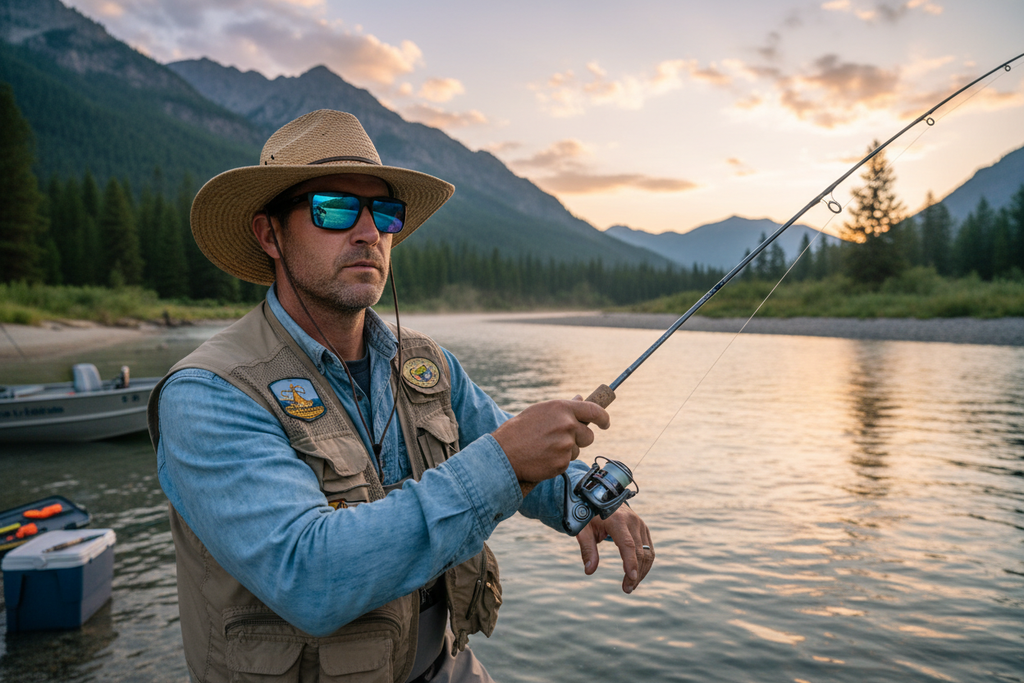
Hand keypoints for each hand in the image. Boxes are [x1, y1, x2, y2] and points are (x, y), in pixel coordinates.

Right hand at [492, 398, 609, 484]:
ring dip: (566, 451)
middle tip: (561, 440)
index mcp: (562, 408)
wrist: (504, 453)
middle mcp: (567, 425)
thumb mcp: (541, 411)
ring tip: (545, 448)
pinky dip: (557, 462)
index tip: (605, 424)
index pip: (594, 411)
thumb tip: (580, 398)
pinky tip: (542, 458)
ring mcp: (566, 445)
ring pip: (577, 450)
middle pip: (588, 435)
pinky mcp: (562, 463)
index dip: (603, 418)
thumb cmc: (520, 430)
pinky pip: (567, 462)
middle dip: (579, 439)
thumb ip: (563, 408)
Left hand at [576, 505, 653, 593]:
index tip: (630, 578)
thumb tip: (589, 571)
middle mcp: (632, 521)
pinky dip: (645, 564)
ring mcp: (640, 524)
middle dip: (635, 573)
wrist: (601, 496)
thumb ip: (587, 549)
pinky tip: (636, 575)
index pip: (627, 544)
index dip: (630, 562)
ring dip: (642, 571)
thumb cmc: (589, 513)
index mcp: (617, 520)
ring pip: (648, 552)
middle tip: (626, 590)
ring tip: (630, 586)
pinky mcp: (643, 528)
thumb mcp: (582, 529)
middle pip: (640, 551)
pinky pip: (649, 549)